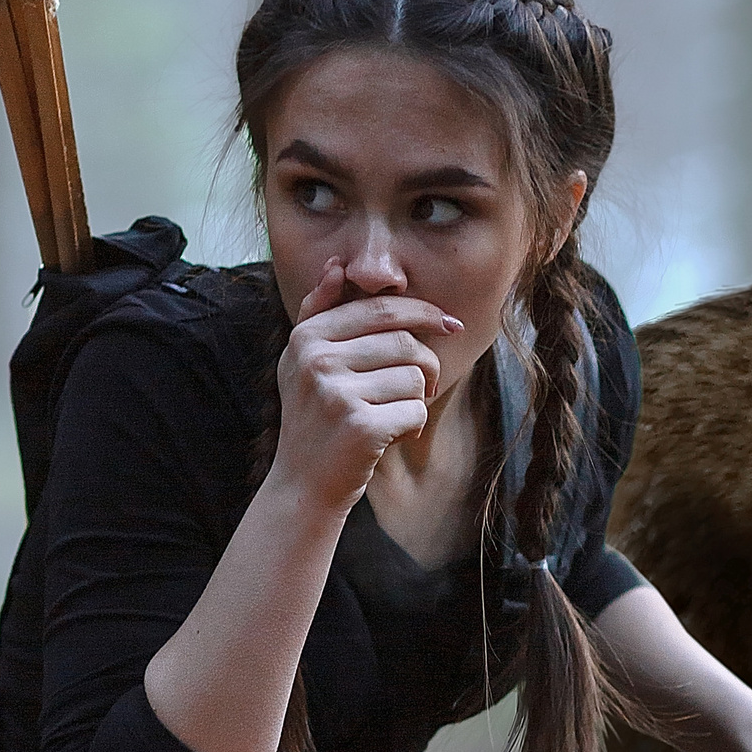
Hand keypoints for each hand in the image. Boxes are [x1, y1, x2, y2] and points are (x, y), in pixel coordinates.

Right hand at [272, 259, 463, 517]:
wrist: (303, 486)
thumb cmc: (313, 419)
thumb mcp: (301, 362)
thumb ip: (317, 312)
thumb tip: (336, 264)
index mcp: (306, 338)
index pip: (380, 308)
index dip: (423, 312)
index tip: (449, 323)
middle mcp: (317, 361)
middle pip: (404, 342)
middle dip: (426, 363)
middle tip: (424, 384)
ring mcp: (337, 394)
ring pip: (414, 376)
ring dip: (418, 398)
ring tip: (398, 415)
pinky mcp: (361, 427)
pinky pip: (415, 409)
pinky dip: (414, 424)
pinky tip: (395, 436)